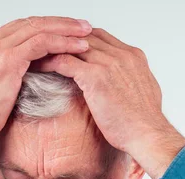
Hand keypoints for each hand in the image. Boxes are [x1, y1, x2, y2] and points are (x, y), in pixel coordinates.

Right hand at [0, 16, 91, 171]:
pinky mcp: (7, 59)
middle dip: (60, 22)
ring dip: (66, 30)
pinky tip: (79, 48)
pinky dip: (63, 43)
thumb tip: (24, 77)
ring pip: (39, 28)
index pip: (21, 27)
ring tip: (86, 33)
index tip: (65, 31)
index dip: (45, 27)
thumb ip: (6, 75)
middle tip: (82, 25)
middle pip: (31, 22)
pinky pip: (42, 43)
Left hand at [29, 28, 184, 178]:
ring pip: (72, 46)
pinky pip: (65, 62)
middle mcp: (122, 55)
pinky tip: (39, 67)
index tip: (66, 47)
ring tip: (37, 54)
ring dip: (53, 49)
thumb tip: (119, 84)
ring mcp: (109, 63)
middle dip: (64, 41)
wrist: (148, 135)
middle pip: (84, 37)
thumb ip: (129, 80)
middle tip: (45, 47)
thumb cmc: (144, 122)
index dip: (81, 40)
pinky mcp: (96, 77)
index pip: (101, 37)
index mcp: (133, 56)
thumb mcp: (141, 92)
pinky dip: (50, 62)